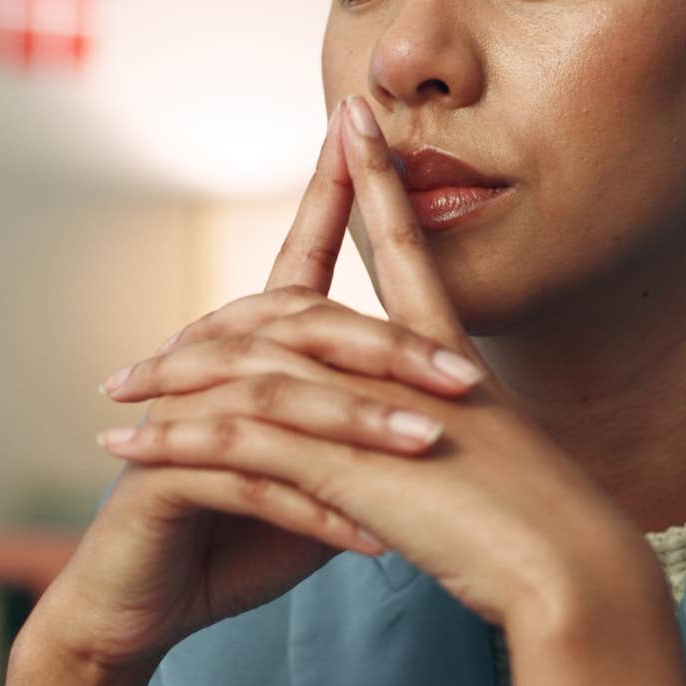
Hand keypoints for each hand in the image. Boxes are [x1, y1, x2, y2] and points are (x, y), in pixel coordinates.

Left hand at [98, 96, 685, 685]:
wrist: (569, 564)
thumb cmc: (555, 531)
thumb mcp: (508, 463)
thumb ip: (474, 438)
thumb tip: (460, 439)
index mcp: (451, 359)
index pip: (408, 251)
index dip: (378, 183)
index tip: (356, 121)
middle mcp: (404, 367)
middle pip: (297, 309)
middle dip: (217, 322)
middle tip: (162, 331)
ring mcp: (366, 408)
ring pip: (249, 371)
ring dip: (175, 381)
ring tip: (116, 392)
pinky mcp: (339, 458)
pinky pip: (235, 437)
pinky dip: (175, 438)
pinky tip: (125, 448)